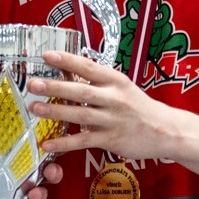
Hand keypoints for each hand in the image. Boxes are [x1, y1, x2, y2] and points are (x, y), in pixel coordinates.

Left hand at [0, 137, 61, 198]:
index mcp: (10, 165)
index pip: (30, 152)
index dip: (43, 147)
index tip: (47, 143)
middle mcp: (21, 179)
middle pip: (45, 171)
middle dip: (52, 171)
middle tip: (52, 171)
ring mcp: (22, 197)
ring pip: (41, 192)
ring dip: (42, 193)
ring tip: (36, 194)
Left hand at [28, 50, 192, 162]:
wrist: (165, 130)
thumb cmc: (139, 107)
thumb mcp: (122, 88)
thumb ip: (96, 82)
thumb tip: (66, 71)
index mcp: (116, 81)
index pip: (89, 67)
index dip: (67, 60)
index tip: (47, 55)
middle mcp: (114, 98)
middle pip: (81, 91)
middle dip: (55, 87)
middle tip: (33, 84)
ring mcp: (112, 120)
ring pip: (80, 115)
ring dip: (55, 112)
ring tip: (35, 108)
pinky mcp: (110, 140)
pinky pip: (83, 141)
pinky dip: (64, 143)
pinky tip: (47, 143)